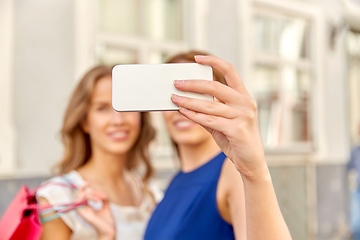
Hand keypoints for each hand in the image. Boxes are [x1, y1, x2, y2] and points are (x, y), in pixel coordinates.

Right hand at [76, 184, 115, 239]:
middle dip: (87, 190)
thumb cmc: (107, 220)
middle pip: (79, 194)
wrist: (109, 230)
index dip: (82, 187)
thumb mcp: (106, 205)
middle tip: (98, 194)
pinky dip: (89, 197)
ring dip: (90, 194)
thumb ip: (103, 197)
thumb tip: (101, 193)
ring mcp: (82, 211)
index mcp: (86, 207)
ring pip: (80, 196)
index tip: (88, 182)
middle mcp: (82, 209)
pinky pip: (80, 202)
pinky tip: (98, 200)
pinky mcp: (83, 214)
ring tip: (100, 198)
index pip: (81, 195)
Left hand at [171, 55, 266, 180]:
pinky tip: (183, 112)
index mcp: (243, 96)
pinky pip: (210, 121)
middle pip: (215, 86)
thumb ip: (208, 109)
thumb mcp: (222, 121)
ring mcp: (243, 116)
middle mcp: (245, 103)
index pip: (230, 71)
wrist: (251, 162)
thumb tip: (184, 100)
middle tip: (176, 83)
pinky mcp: (237, 130)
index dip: (214, 61)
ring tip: (174, 98)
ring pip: (209, 105)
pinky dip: (194, 116)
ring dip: (188, 101)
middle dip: (193, 84)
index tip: (197, 58)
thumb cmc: (235, 138)